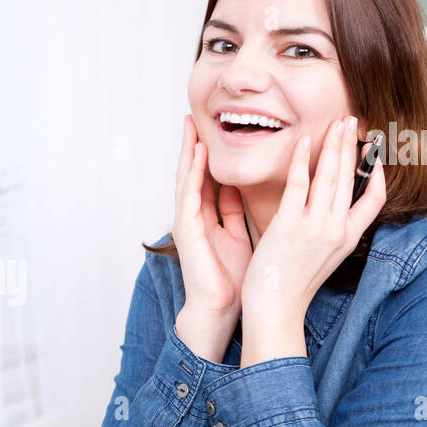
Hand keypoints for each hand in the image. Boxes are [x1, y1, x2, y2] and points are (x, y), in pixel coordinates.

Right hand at [173, 114, 252, 314]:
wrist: (221, 308)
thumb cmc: (233, 280)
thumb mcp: (239, 236)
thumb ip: (235, 213)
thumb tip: (239, 189)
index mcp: (207, 220)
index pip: (206, 181)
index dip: (208, 157)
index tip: (213, 132)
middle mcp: (193, 218)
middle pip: (192, 175)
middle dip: (193, 147)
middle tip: (193, 118)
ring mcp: (187, 222)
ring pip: (186, 179)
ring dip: (188, 152)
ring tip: (190, 125)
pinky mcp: (186, 230)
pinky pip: (189, 194)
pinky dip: (193, 172)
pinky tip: (198, 153)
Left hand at [240, 115, 385, 326]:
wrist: (275, 309)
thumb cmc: (291, 285)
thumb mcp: (323, 258)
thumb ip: (329, 232)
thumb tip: (327, 209)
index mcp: (347, 239)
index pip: (373, 200)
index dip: (375, 174)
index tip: (372, 153)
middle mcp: (336, 230)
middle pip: (350, 179)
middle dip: (352, 146)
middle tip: (351, 121)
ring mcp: (314, 227)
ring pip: (330, 176)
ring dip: (333, 145)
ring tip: (336, 123)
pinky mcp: (290, 226)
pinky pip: (299, 184)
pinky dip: (302, 159)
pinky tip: (304, 141)